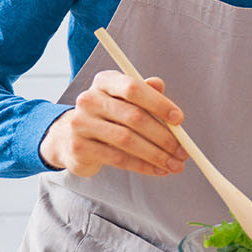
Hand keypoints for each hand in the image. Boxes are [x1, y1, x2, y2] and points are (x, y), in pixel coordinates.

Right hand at [38, 71, 186, 177]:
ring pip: (127, 140)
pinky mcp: (80, 148)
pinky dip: (142, 166)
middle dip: (163, 136)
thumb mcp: (124, 100)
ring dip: (156, 155)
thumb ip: (144, 92)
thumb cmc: (107, 116)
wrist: (69, 138)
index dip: (158, 103)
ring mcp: (81, 124)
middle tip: (183, 151)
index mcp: (104, 81)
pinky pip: (118, 158)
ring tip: (174, 164)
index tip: (179, 119)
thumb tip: (160, 84)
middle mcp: (89, 99)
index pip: (133, 88)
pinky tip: (157, 170)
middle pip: (133, 117)